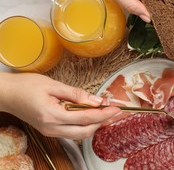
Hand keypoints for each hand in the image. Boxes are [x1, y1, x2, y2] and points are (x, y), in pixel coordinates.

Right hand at [0, 72, 120, 139]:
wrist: (7, 94)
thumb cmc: (26, 86)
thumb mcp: (54, 85)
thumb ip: (76, 94)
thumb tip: (96, 100)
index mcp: (52, 116)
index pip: (86, 118)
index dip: (104, 114)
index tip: (116, 108)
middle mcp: (52, 128)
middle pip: (85, 132)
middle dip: (103, 122)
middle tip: (115, 112)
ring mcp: (50, 131)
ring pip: (79, 135)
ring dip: (95, 125)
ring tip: (107, 113)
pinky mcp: (50, 130)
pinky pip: (72, 132)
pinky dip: (85, 125)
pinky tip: (92, 115)